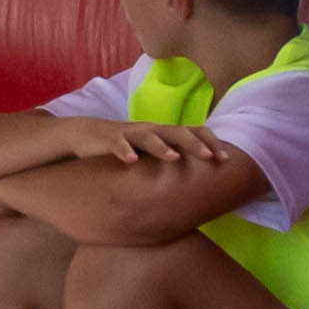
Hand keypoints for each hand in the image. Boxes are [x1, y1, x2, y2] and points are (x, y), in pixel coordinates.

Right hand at [66, 114, 205, 167]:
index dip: (211, 142)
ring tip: (174, 158)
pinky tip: (131, 161)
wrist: (83, 134)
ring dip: (162, 147)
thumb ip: (171, 157)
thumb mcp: (150, 150)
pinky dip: (124, 151)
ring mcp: (129, 133)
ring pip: (148, 136)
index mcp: (163, 133)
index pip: (193, 132)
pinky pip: (117, 144)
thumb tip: (201, 178)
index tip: (226, 160)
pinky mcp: (107, 140)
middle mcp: (150, 130)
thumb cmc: (123, 146)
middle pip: (177, 132)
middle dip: (194, 144)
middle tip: (210, 157)